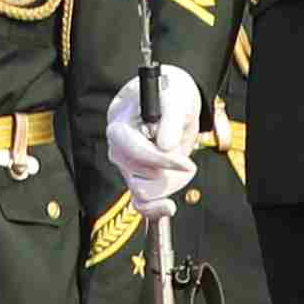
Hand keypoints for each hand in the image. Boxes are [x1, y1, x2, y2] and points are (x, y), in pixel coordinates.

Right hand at [103, 67, 202, 209]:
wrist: (172, 102)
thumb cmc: (169, 95)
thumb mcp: (175, 99)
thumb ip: (170, 119)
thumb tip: (166, 145)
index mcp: (119, 125)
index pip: (134, 150)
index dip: (160, 160)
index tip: (185, 164)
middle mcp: (118, 148)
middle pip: (138, 174)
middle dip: (168, 170)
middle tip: (185, 157)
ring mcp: (126, 165)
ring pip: (143, 190)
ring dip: (169, 182)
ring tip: (180, 163)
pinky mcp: (137, 178)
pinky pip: (139, 203)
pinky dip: (153, 208)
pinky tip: (168, 206)